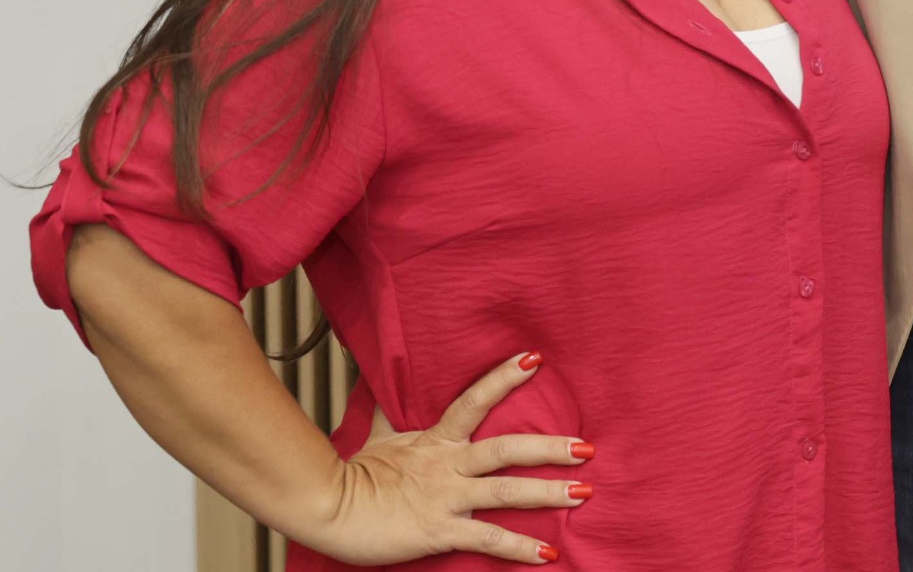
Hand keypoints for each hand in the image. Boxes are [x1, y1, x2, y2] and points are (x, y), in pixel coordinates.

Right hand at [300, 351, 589, 565]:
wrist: (325, 509)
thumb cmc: (351, 476)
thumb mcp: (375, 438)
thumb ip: (390, 413)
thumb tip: (383, 384)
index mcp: (435, 440)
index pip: (475, 400)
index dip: (504, 379)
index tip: (536, 359)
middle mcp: (448, 465)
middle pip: (507, 449)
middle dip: (550, 448)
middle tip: (587, 446)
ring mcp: (446, 498)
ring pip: (506, 492)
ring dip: (549, 493)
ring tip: (584, 492)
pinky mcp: (440, 530)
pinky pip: (489, 540)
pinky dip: (520, 549)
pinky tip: (549, 555)